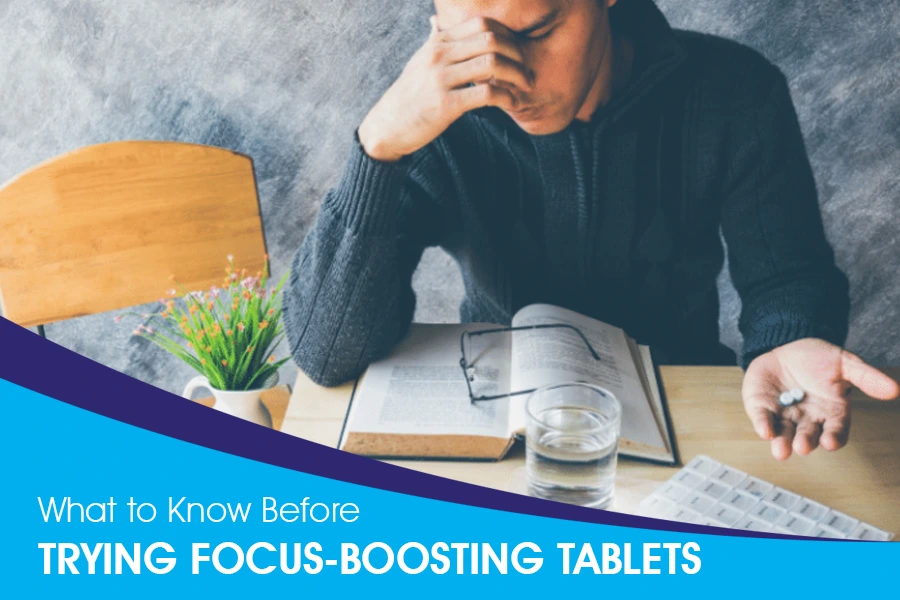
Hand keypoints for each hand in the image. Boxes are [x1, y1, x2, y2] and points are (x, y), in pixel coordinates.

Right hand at [358, 16, 533, 161]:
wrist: (388, 126)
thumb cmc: (409, 95)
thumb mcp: (418, 61)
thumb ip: (432, 40)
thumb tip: (435, 20)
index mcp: (437, 42)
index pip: (481, 23)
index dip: (507, 33)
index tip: (518, 50)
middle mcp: (439, 55)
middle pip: (491, 39)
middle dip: (518, 53)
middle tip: (528, 69)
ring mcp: (441, 79)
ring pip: (492, 63)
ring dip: (517, 74)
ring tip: (526, 86)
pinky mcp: (445, 105)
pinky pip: (486, 94)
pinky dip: (506, 97)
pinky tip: (512, 103)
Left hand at [742, 338, 898, 459]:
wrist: (788, 348)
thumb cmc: (819, 360)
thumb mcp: (845, 364)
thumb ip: (866, 377)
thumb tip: (895, 389)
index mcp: (831, 413)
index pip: (836, 430)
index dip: (834, 437)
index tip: (832, 442)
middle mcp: (808, 420)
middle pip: (808, 436)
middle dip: (805, 442)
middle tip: (803, 447)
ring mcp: (784, 416)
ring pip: (784, 434)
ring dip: (782, 443)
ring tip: (781, 451)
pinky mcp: (762, 408)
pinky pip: (763, 419)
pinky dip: (763, 425)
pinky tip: (764, 431)